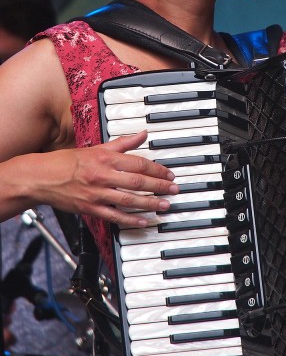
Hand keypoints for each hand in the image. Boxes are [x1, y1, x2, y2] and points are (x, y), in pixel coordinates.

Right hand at [37, 131, 178, 226]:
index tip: (169, 174)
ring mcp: (97, 193)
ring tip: (165, 205)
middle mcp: (103, 175)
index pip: (138, 163)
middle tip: (174, 190)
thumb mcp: (97, 148)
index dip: (157, 169)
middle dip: (159, 186)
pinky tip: (144, 221)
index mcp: (106, 158)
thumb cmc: (68, 162)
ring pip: (129, 200)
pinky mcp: (90, 208)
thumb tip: (143, 134)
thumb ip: (123, 143)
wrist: (42, 177)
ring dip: (150, 203)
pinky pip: (114, 216)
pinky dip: (131, 220)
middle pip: (137, 182)